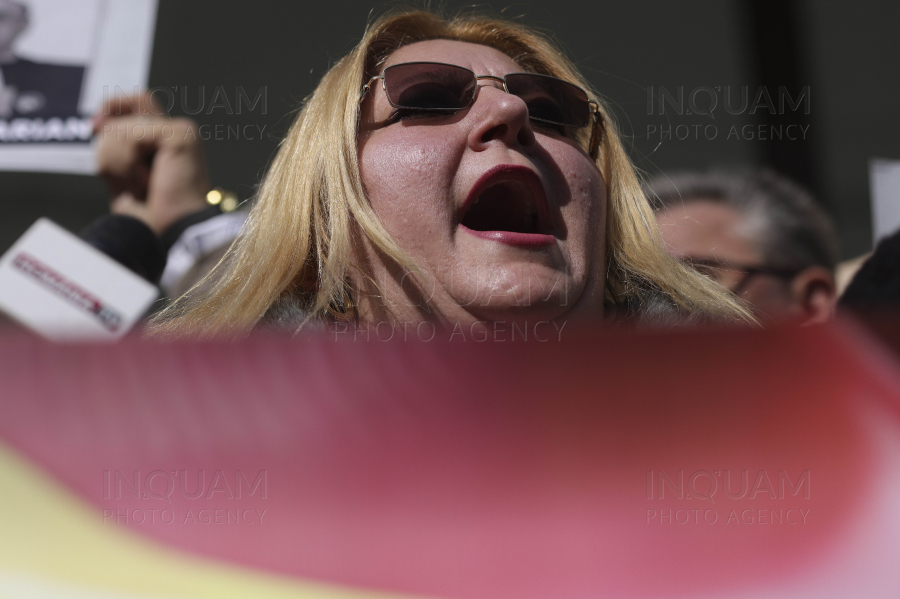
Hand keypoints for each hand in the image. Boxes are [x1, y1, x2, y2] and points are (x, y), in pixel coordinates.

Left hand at [94, 93, 210, 234]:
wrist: (171, 232)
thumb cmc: (152, 215)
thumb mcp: (123, 173)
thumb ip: (115, 146)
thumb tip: (99, 124)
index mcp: (168, 140)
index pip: (138, 102)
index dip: (113, 107)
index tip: (94, 127)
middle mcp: (179, 132)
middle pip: (131, 104)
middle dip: (110, 136)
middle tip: (113, 168)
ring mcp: (182, 132)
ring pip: (123, 126)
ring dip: (116, 160)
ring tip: (138, 185)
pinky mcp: (180, 137)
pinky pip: (131, 135)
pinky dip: (126, 162)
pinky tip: (144, 181)